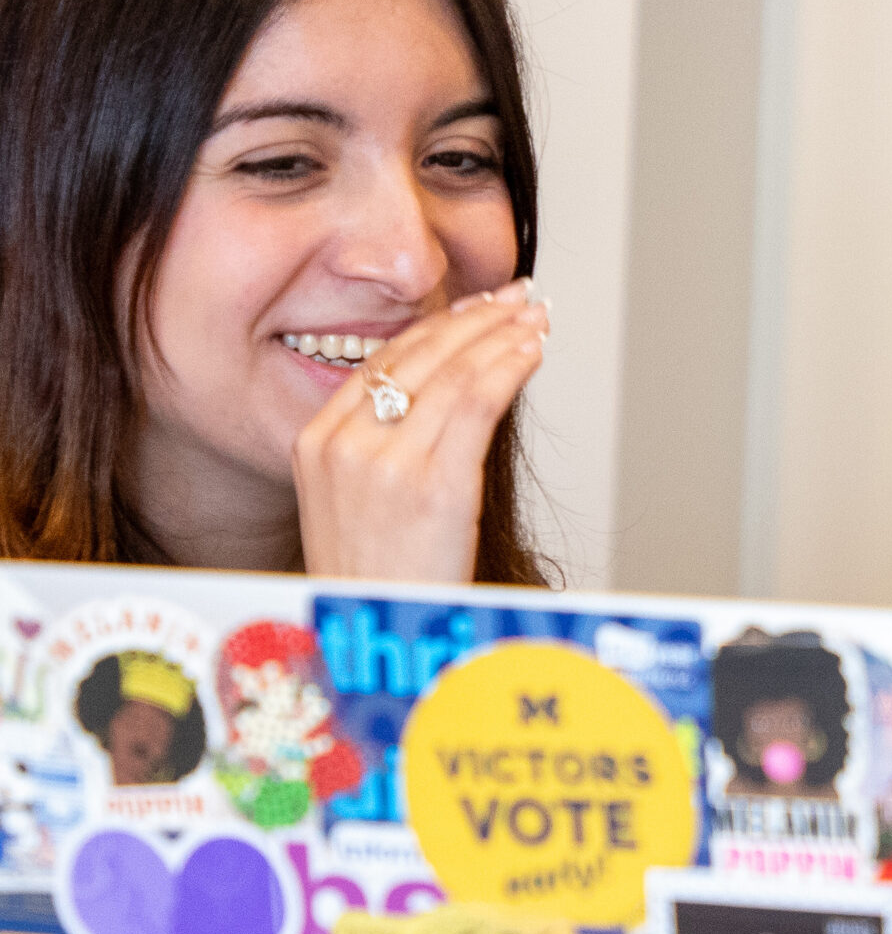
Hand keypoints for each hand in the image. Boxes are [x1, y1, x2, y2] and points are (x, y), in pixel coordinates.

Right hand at [293, 282, 547, 583]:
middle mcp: (342, 447)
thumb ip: (383, 443)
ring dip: (504, 336)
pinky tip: (532, 352)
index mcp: (314, 443)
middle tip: (517, 297)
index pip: (382, 361)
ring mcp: (385, 465)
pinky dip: (511, 368)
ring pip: (455, 374)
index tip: (476, 305)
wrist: (377, 636)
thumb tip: (447, 387)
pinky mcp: (433, 486)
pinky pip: (478, 403)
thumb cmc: (379, 578)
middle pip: (419, 357)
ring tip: (536, 318)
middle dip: (477, 318)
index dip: (436, 326)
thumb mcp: (355, 500)